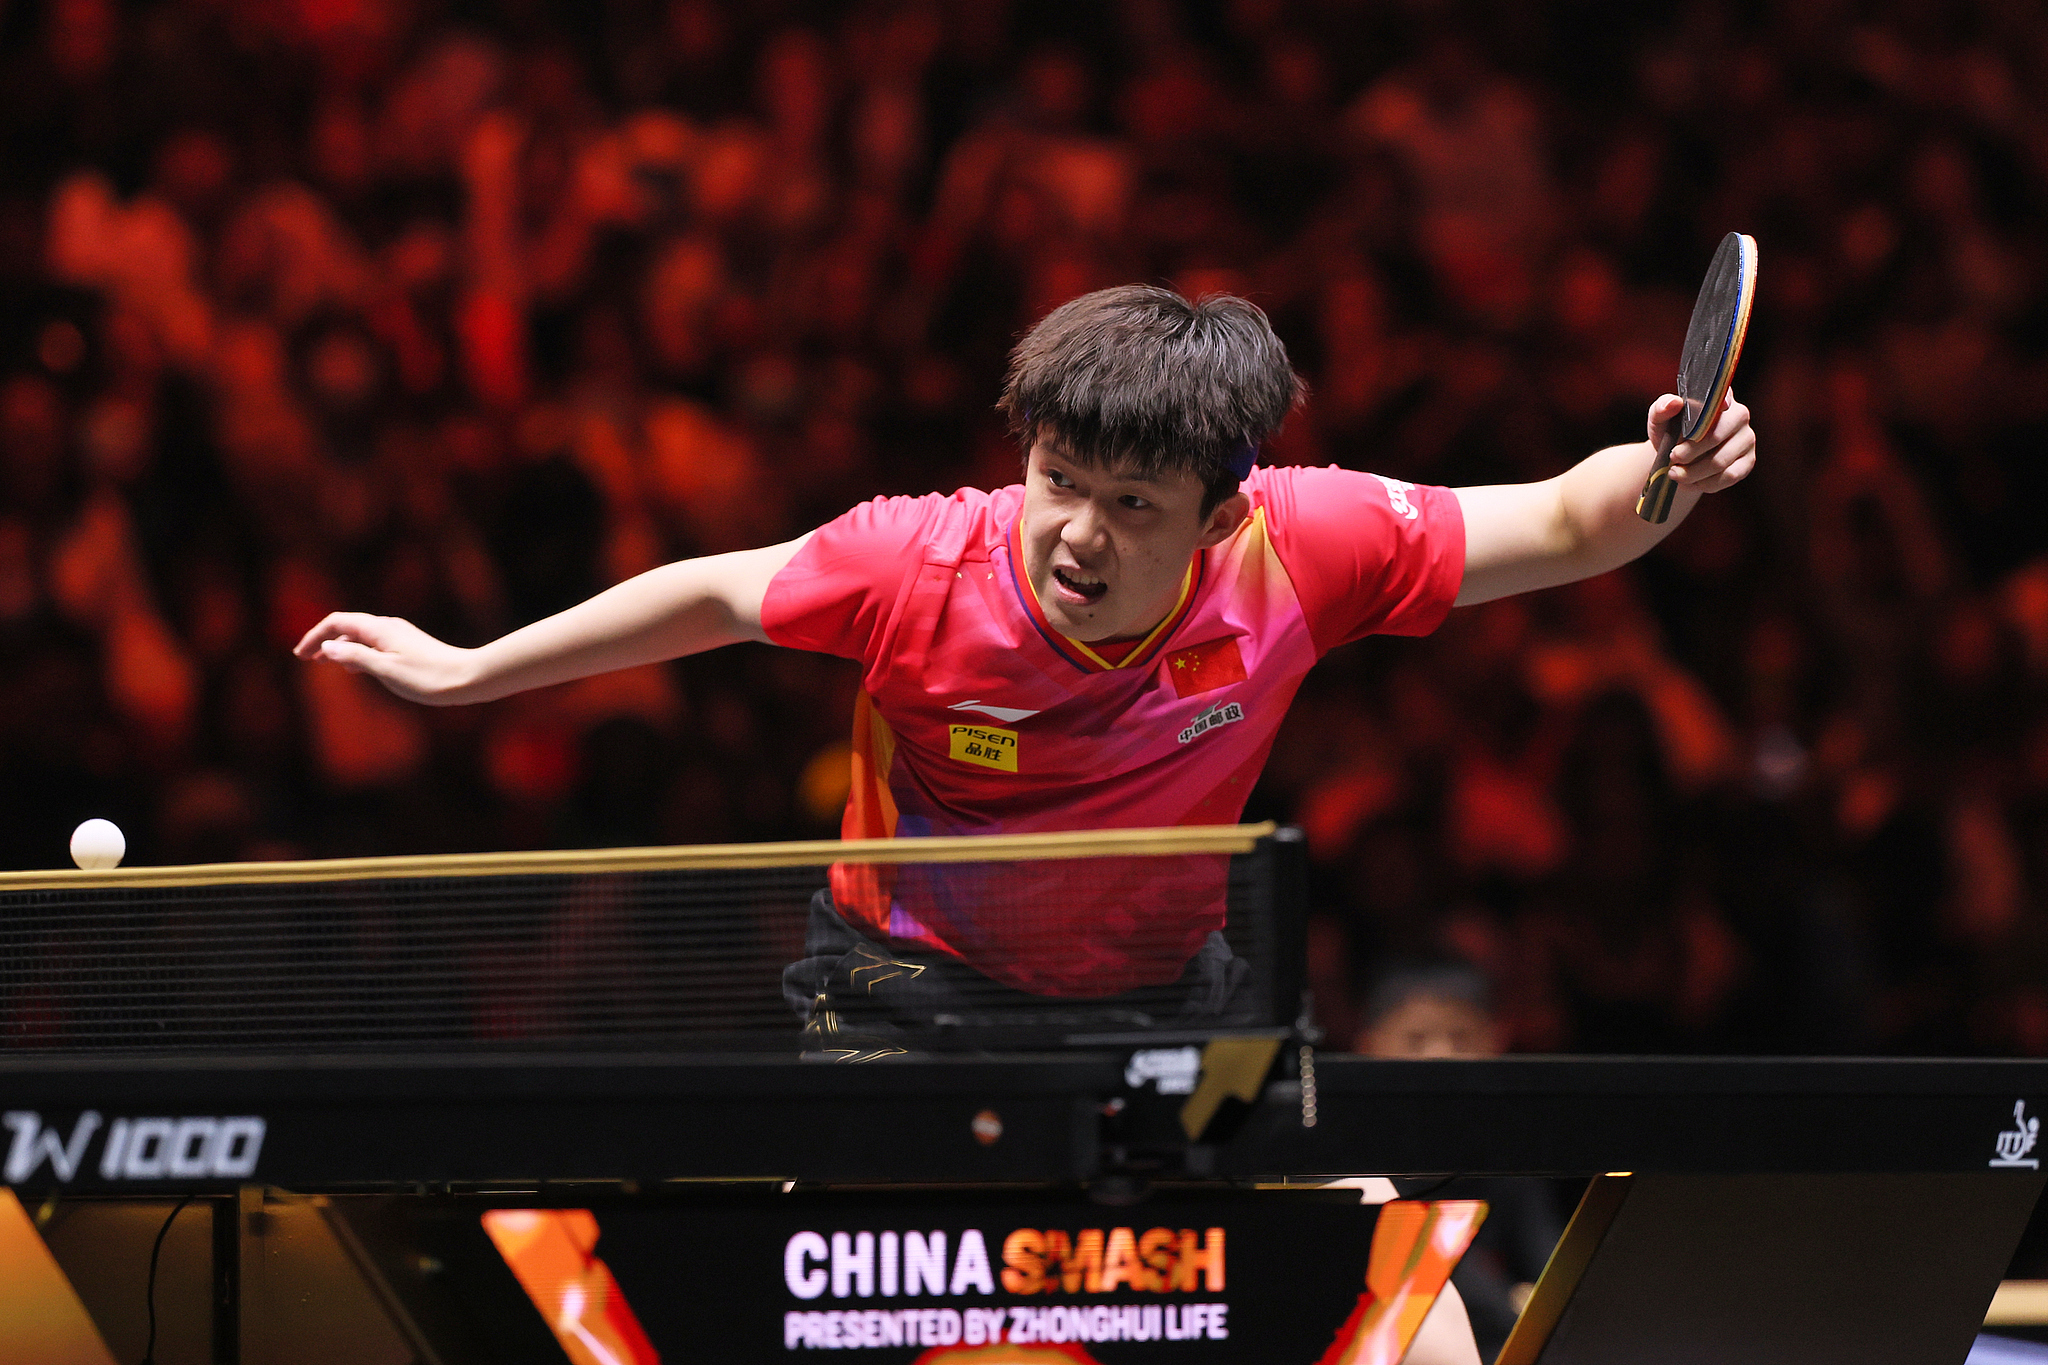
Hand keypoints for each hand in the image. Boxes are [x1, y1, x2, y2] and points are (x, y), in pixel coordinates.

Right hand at [293, 612, 479, 704]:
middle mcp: (388, 626)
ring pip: (361, 635)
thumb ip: (355, 657)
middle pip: (347, 626)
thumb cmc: (427, 678)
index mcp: (379, 629)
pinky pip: (375, 644)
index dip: (315, 636)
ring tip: (325, 663)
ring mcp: (400, 635)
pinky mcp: (409, 645)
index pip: (337, 622)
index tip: (300, 655)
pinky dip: (358, 652)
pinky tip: (356, 668)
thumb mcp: (385, 670)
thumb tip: (328, 648)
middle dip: (324, 640)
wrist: (468, 678)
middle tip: (306, 658)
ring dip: (340, 647)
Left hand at [1649, 390, 1755, 492]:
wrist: (1677, 458)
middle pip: (1716, 436)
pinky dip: (1706, 483)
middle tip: (1672, 458)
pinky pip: (1729, 476)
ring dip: (1693, 472)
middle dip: (1690, 452)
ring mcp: (1747, 439)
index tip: (1689, 430)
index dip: (1706, 416)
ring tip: (1675, 473)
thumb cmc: (1670, 433)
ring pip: (1721, 461)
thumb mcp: (1659, 420)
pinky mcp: (1748, 461)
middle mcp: (1740, 415)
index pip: (1719, 401)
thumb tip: (1674, 403)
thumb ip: (1662, 408)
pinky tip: (1691, 482)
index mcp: (1720, 397)